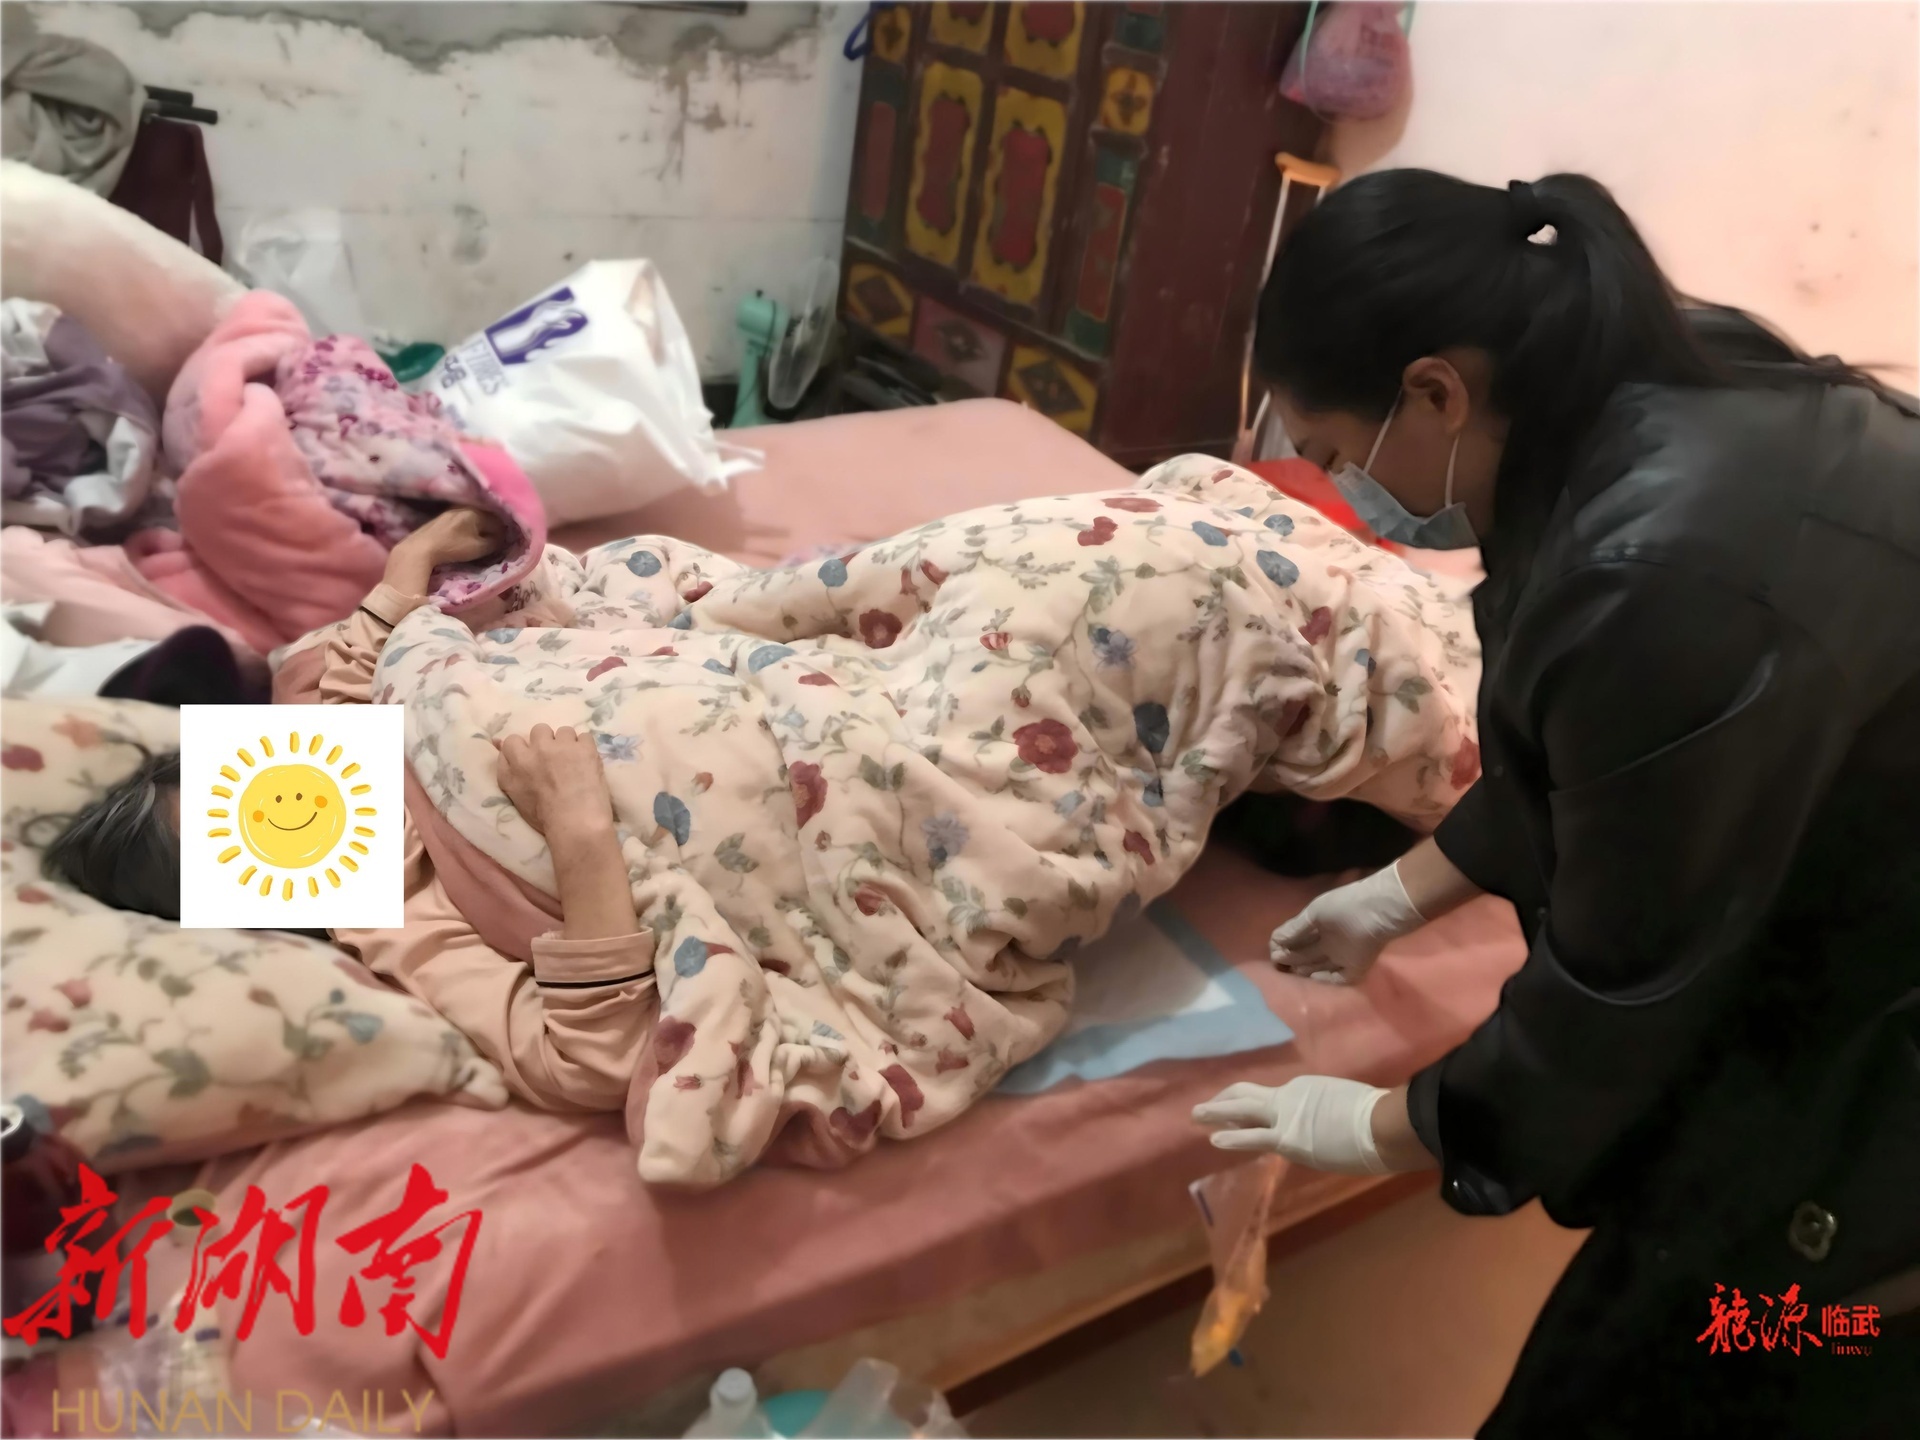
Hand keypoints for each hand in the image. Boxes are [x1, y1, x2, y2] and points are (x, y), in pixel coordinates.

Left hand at [386, 507, 505, 591]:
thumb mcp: (478, 548)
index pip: (498, 521)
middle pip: (487, 517)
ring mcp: (453, 509)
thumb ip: (494, 542)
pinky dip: (470, 525)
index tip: (506, 543)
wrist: (421, 548)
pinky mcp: (444, 516)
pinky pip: (464, 518)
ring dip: (481, 526)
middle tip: (496, 541)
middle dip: (493, 528)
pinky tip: (468, 534)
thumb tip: (503, 538)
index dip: (504, 533)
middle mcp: (466, 506)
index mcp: (477, 512)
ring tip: (483, 538)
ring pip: (475, 517)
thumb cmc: (452, 548)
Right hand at [496, 725, 613, 842]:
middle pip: (539, 730)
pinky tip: (588, 763)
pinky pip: (584, 736)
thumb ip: (508, 769)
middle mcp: (534, 751)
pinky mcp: (583, 747)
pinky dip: (586, 748)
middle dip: (547, 741)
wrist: (575, 823)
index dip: (525, 748)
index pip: (512, 741)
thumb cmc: (544, 819)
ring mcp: (560, 746)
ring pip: (563, 731)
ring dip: (568, 743)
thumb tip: (499, 743)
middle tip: (556, 759)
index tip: (533, 759)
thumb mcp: (516, 796)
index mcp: (514, 766)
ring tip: (575, 761)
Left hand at [1191, 1076, 1391, 1174]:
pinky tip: (1214, 1138)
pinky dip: (1232, 1137)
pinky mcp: (1288, 1138)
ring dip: (1216, 1112)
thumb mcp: (1345, 1104)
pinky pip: (1252, 1136)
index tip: (1239, 1114)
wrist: (1384, 1124)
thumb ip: (1329, 1111)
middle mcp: (1289, 1097)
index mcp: (1305, 1090)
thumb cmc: (1376, 1115)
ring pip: (1241, 1110)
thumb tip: (1332, 1123)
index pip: (1271, 1101)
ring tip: (1196, 1115)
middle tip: (1205, 1106)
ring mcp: (1286, 1116)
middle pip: (1248, 1096)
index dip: (1252, 1108)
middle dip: (1224, 1101)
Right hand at [1269, 860, 1426, 984]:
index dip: (1286, 945)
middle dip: (1293, 959)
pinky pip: (1340, 978)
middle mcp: (1332, 942)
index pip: (1300, 938)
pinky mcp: (1356, 968)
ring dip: (1306, 970)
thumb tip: (1274, 942)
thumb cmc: (1343, 906)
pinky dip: (1326, 980)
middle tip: (1278, 964)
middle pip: (1309, 954)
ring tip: (1291, 971)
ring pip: (1321, 967)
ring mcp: (1344, 956)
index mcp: (1322, 925)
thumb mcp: (1313, 914)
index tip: (1274, 950)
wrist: (1376, 911)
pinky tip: (1312, 978)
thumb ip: (1294, 929)